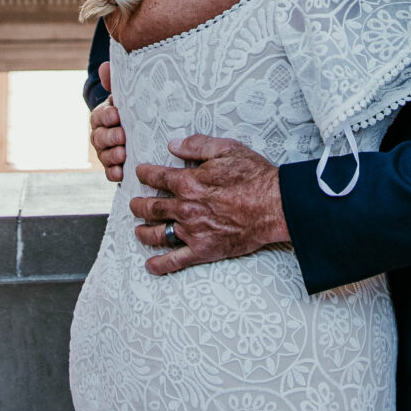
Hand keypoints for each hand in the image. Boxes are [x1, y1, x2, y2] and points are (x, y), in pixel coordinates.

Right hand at [89, 62, 124, 183]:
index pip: (99, 115)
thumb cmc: (134, 109)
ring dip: (112, 155)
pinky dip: (113, 173)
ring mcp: (106, 151)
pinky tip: (121, 173)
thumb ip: (116, 83)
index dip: (106, 116)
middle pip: (99, 137)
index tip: (116, 115)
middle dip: (110, 137)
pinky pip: (110, 172)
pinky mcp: (114, 167)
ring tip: (123, 154)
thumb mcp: (128, 95)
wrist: (142, 128)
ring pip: (103, 155)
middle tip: (122, 136)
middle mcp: (101, 134)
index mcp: (103, 115)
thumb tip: (105, 67)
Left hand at [130, 137, 289, 275]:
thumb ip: (196, 145)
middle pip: (150, 208)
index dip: (144, 174)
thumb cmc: (255, 176)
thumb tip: (172, 145)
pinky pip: (175, 261)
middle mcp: (184, 208)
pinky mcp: (203, 250)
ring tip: (138, 230)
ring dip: (143, 232)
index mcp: (188, 182)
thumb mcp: (227, 149)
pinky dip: (160, 265)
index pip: (156, 177)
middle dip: (138, 205)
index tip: (140, 173)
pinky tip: (150, 265)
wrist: (276, 206)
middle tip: (134, 204)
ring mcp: (192, 232)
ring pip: (156, 234)